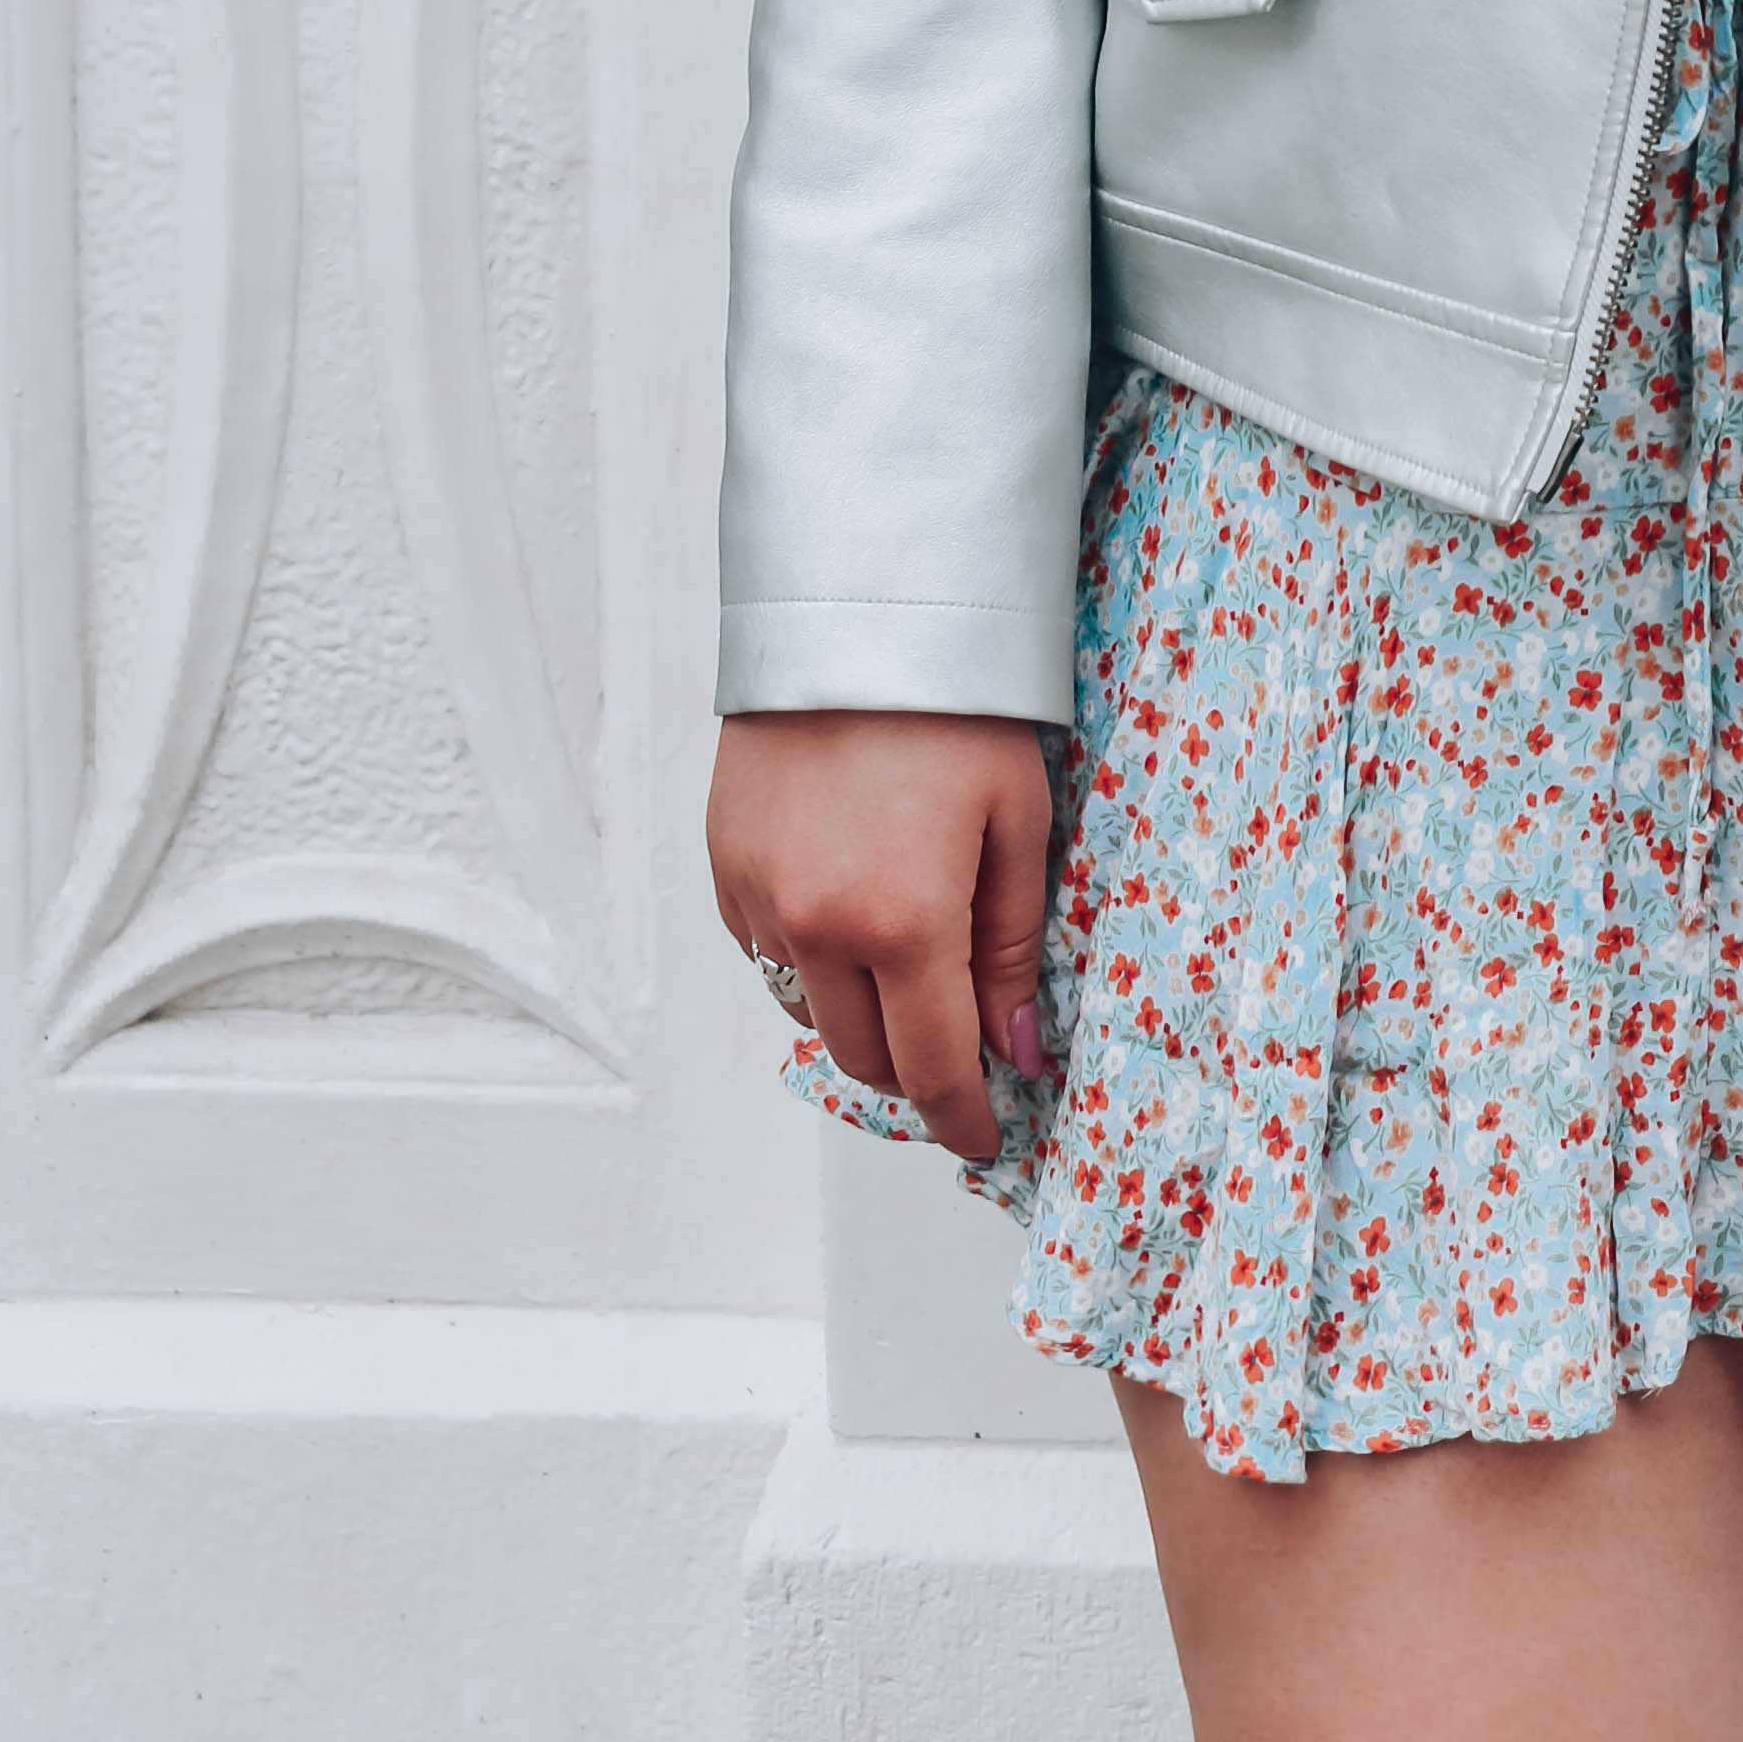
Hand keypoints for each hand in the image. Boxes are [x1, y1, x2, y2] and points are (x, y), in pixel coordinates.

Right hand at [706, 709, 1051, 1168]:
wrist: (853, 602)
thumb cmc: (956, 700)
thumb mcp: (1018, 818)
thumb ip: (1013, 945)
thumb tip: (1018, 1047)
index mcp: (901, 922)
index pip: (934, 1069)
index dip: (965, 1119)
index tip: (987, 1139)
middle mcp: (815, 928)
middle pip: (865, 1058)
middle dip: (918, 1073)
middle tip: (963, 1051)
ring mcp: (758, 899)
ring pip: (809, 1014)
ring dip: (862, 1021)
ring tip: (911, 984)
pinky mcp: (724, 865)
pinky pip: (765, 954)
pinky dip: (809, 964)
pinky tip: (850, 922)